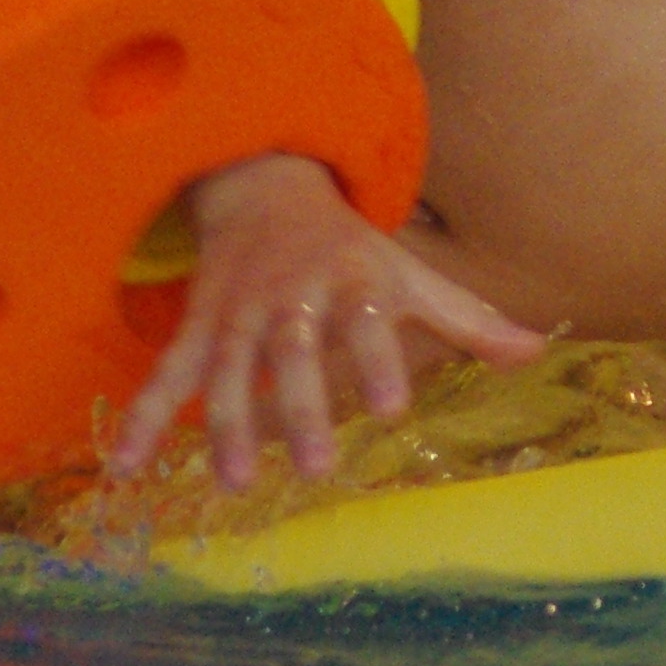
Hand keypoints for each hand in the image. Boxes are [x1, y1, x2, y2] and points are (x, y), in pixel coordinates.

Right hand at [107, 153, 548, 487]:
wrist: (265, 185)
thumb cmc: (350, 247)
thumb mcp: (408, 271)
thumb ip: (467, 318)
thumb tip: (538, 351)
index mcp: (352, 279)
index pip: (368, 320)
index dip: (378, 359)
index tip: (392, 408)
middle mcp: (292, 296)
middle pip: (293, 352)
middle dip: (301, 406)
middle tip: (313, 466)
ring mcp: (238, 312)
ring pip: (228, 369)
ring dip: (225, 423)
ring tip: (232, 480)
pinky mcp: (199, 326)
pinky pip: (167, 373)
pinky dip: (144, 416)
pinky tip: (128, 465)